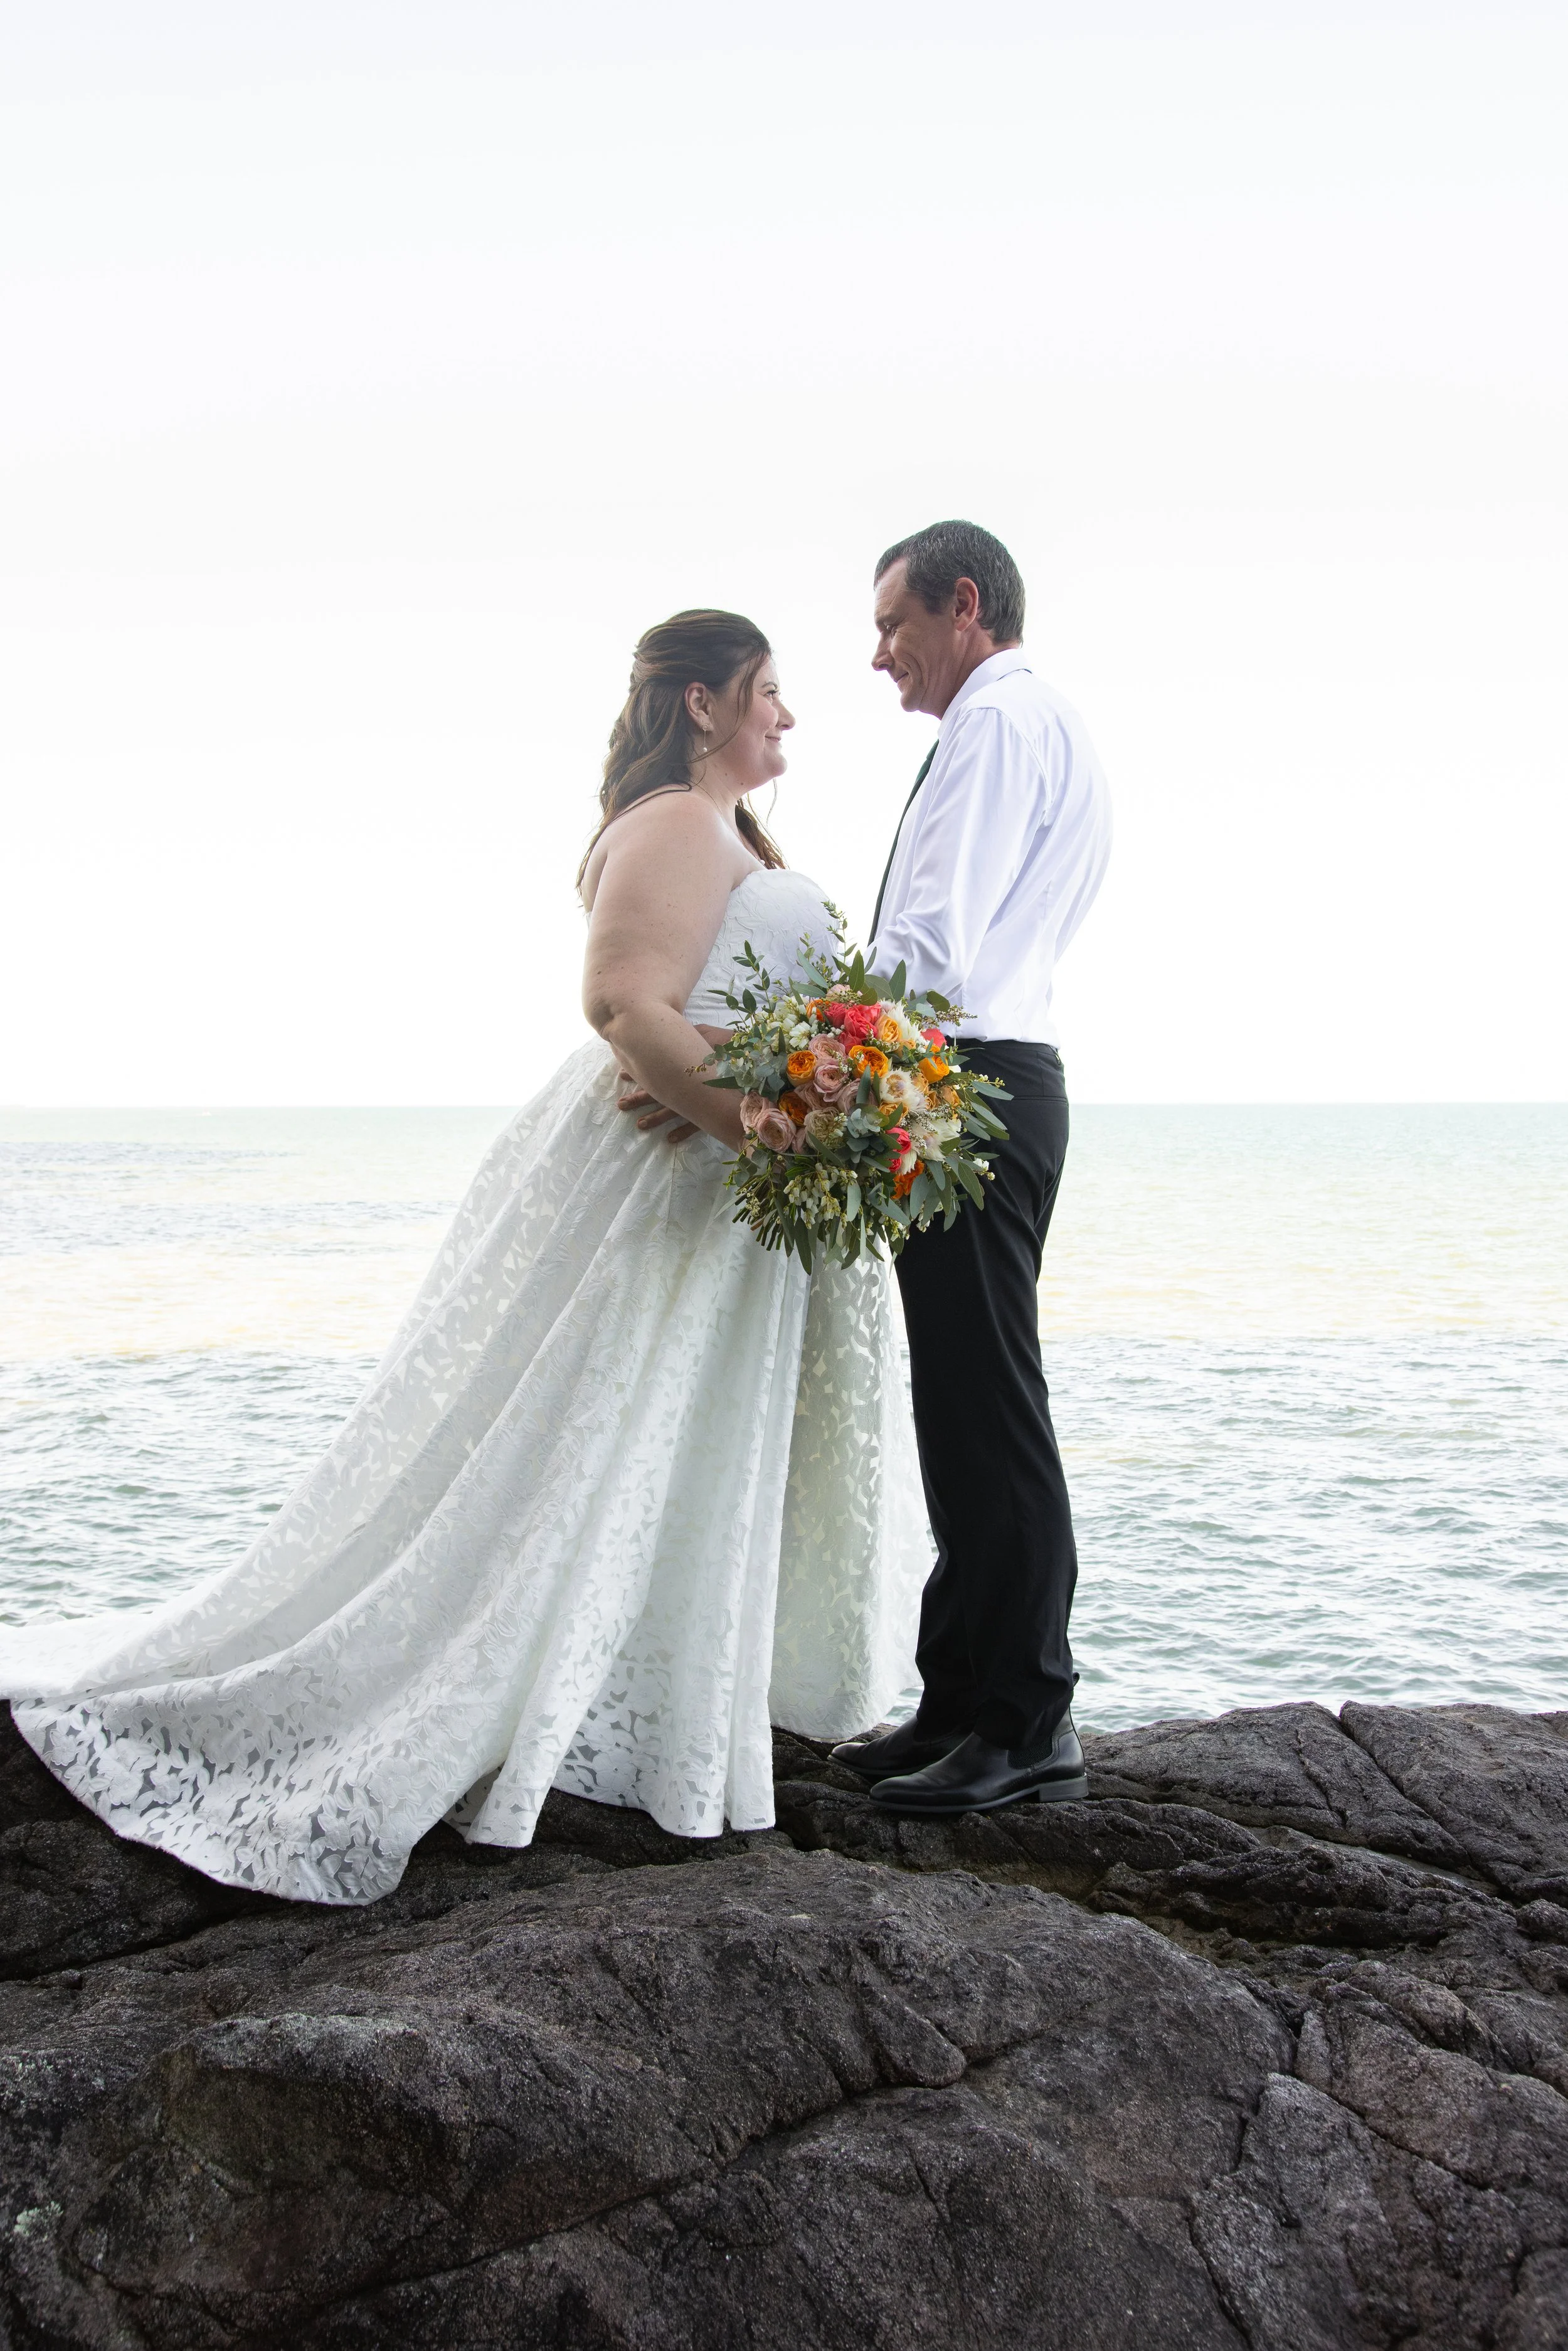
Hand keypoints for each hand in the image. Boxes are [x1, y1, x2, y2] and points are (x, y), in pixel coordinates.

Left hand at [615, 1025, 732, 1147]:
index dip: (637, 1074)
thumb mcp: (706, 1034)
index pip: (653, 1071)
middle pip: (657, 1094)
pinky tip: (670, 1139)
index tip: (622, 1076)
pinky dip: (682, 1132)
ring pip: (671, 1113)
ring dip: (654, 1119)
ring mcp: (697, 1102)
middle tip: (621, 1105)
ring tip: (639, 1125)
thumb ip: (688, 1035)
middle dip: (638, 1099)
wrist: (756, 1064)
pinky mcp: (711, 1113)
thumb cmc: (730, 1047)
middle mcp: (684, 1086)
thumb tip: (673, 1032)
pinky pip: (694, 1126)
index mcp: (681, 1066)